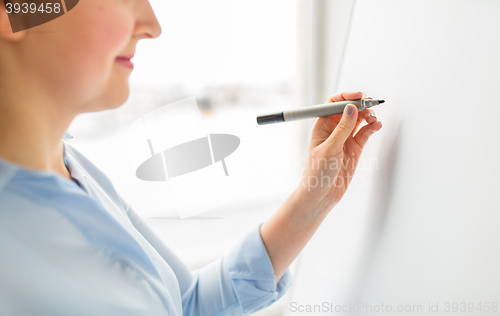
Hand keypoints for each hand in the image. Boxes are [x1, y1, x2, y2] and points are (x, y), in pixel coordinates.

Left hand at [298, 91, 382, 212]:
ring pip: (359, 120)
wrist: (321, 194)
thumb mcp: (329, 149)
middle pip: (349, 109)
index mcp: (322, 126)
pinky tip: (376, 125)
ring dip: (368, 116)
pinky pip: (365, 133)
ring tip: (373, 118)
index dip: (347, 97)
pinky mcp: (354, 148)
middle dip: (361, 105)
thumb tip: (351, 108)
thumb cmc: (316, 173)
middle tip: (371, 105)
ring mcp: (345, 139)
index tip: (359, 96)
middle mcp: (334, 130)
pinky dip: (372, 127)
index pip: (334, 103)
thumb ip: (342, 129)